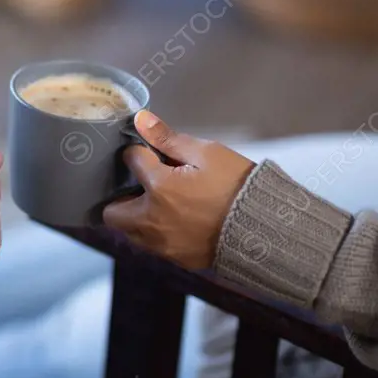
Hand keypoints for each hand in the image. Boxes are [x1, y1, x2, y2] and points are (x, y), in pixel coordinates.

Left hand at [102, 111, 254, 268]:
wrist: (266, 230)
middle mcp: (151, 220)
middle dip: (119, 198)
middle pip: (111, 212)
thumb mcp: (207, 154)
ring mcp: (161, 244)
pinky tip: (173, 220)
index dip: (137, 153)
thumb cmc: (238, 186)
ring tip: (158, 204)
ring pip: (128, 232)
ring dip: (134, 217)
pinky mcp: (174, 258)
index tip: (148, 154)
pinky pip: (150, 245)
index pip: (130, 161)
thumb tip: (141, 119)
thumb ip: (169, 138)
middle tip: (140, 186)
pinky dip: (152, 233)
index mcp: (159, 188)